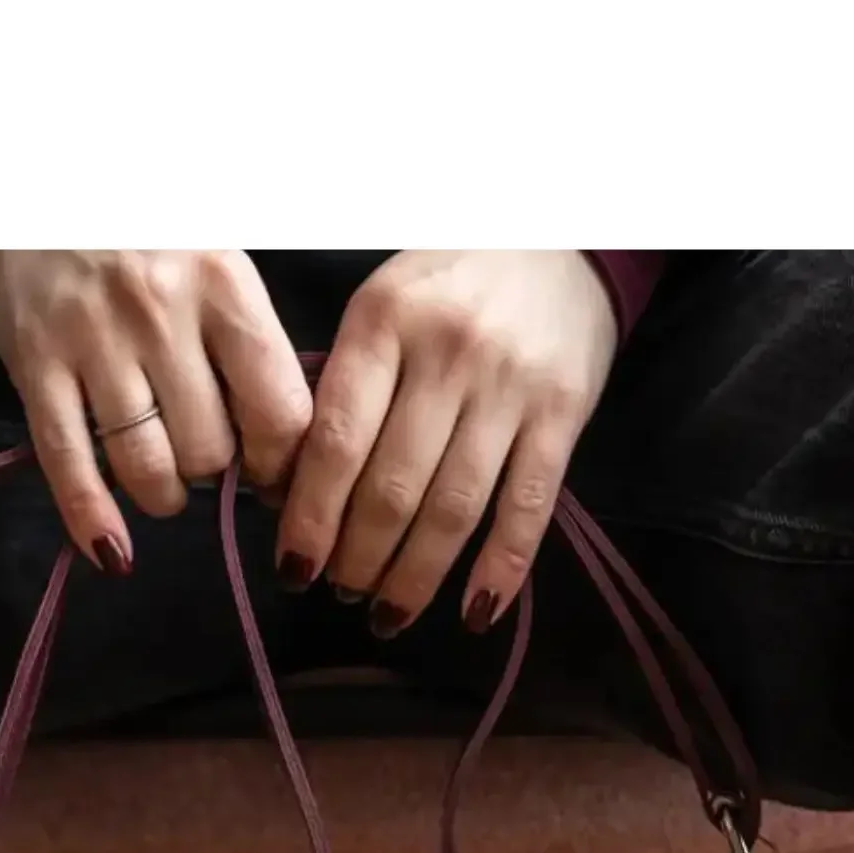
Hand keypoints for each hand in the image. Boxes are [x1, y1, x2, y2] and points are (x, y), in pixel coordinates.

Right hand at [0, 250, 311, 571]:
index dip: (282, 462)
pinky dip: (91, 520)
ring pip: (146, 466)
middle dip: (213, 471)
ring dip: (162, 494)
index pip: (278, 409)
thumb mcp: (214, 257)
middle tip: (203, 457)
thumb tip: (281, 443)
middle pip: (210, 448)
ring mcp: (93, 341)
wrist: (35, 174)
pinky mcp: (35, 365)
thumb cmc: (142, 226)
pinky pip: (68, 463)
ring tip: (162, 482)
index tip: (270, 469)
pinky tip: (111, 553)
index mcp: (223, 283)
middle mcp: (161, 312)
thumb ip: (246, 339)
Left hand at [275, 251, 619, 633]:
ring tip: (387, 614)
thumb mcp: (381, 305)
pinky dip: (501, 570)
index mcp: (383, 321)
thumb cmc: (449, 282)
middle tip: (339, 592)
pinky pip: (529, 507)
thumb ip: (341, 387)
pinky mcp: (564, 412)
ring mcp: (510, 385)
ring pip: (453, 507)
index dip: (310, 518)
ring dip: (415, 576)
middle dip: (357, 557)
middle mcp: (446, 353)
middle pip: (392, 486)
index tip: (293, 567)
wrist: (565, 236)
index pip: (336, 442)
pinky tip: (472, 615)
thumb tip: (288, 491)